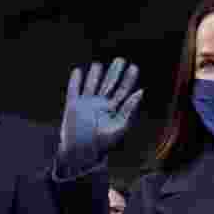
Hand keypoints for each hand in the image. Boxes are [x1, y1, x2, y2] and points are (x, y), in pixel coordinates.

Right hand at [57, 58, 142, 174]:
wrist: (81, 153)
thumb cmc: (102, 144)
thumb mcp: (120, 127)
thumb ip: (129, 109)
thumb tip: (140, 92)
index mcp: (112, 109)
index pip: (123, 91)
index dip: (128, 79)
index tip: (134, 68)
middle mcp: (100, 104)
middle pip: (109, 84)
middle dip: (114, 72)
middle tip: (120, 60)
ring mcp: (86, 104)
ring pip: (91, 85)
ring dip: (95, 75)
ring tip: (98, 65)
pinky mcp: (73, 106)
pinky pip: (73, 90)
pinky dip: (75, 81)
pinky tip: (77, 71)